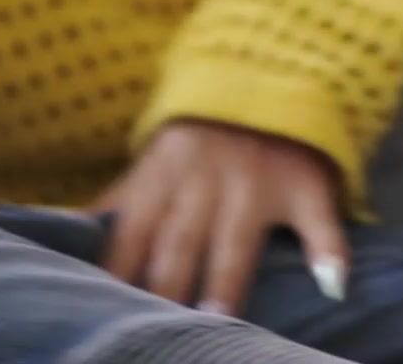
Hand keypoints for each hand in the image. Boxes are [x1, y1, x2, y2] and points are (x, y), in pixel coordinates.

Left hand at [92, 120, 349, 314]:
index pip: (134, 229)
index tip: (108, 308)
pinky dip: (329, 250)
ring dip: (226, 278)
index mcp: (163, 172)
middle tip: (158, 329)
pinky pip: (319, 220)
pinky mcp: (304, 184)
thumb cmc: (201, 136)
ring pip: (238, 238)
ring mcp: (258, 181)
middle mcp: (207, 178)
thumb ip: (122, 199)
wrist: (270, 73)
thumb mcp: (155, 159)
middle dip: (166, 285)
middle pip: (180, 241)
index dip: (119, 271)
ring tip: (217, 319)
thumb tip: (70, 234)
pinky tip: (332, 282)